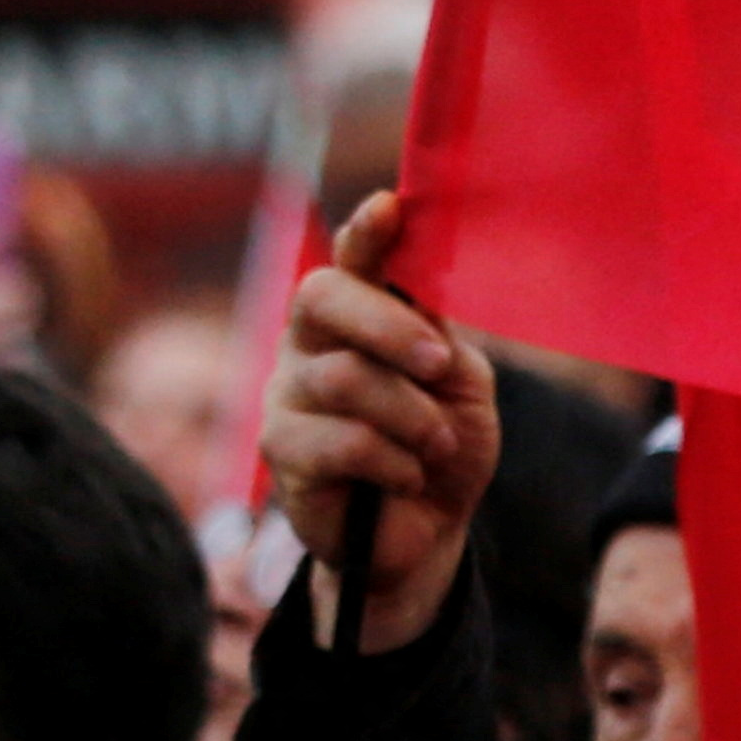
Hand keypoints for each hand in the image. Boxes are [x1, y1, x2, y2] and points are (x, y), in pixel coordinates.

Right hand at [265, 191, 502, 651]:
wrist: (427, 533)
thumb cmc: (441, 447)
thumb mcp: (459, 386)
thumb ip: (439, 337)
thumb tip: (419, 303)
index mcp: (358, 318)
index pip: (353, 262)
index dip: (367, 234)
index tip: (390, 207)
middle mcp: (311, 344)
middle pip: (324, 297)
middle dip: (389, 326)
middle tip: (439, 362)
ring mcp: (287, 395)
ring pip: (345, 378)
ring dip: (412, 417)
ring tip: (434, 446)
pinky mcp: (282, 452)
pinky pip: (343, 441)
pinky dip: (395, 461)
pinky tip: (406, 477)